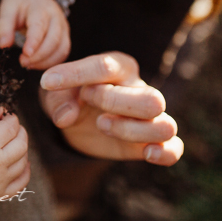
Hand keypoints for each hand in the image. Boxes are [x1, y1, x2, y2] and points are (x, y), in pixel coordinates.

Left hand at [0, 0, 70, 68]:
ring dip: (46, 62)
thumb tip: (4, 46)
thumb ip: (4, 27)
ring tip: (28, 64)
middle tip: (22, 62)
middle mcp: (56, 17)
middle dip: (39, 55)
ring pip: (61, 49)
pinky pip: (63, 53)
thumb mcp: (7, 9)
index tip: (25, 54)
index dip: (33, 42)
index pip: (39, 26)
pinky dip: (51, 62)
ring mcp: (63, 27)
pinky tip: (37, 64)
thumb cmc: (19, 4)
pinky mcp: (65, 37)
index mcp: (40, 8)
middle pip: (53, 40)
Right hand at [0, 108, 29, 204]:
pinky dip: (24, 170)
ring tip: (9, 144)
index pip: (11, 126)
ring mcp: (0, 180)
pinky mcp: (0, 193)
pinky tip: (17, 162)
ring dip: (21, 148)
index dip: (11, 118)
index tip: (5, 118)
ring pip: (24, 160)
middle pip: (22, 142)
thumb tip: (2, 110)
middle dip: (19, 131)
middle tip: (10, 129)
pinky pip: (22, 181)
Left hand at [39, 52, 182, 165]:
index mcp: (118, 67)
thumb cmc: (69, 97)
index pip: (105, 67)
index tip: (47, 82)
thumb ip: (58, 100)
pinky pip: (174, 147)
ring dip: (131, 129)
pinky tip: (146, 153)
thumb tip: (66, 117)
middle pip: (150, 98)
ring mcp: (150, 116)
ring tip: (101, 124)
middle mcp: (139, 88)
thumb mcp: (55, 94)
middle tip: (88, 102)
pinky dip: (165, 152)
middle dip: (114, 102)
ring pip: (164, 125)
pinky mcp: (151, 141)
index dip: (76, 74)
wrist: (77, 120)